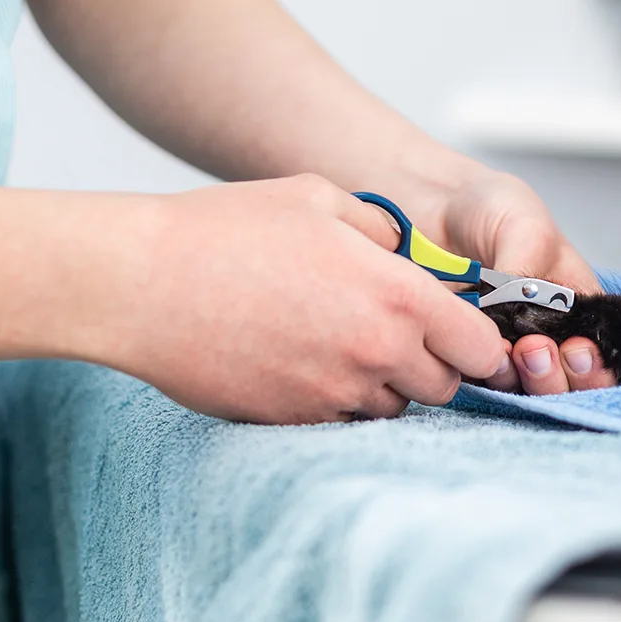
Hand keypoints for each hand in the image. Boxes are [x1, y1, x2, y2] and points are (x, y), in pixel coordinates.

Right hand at [101, 175, 511, 423]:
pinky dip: (336, 402)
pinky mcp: (290, 420)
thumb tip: (405, 252)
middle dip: (432, 363)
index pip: (479, 345)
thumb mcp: (318, 198)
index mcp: (396, 294)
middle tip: (396, 333)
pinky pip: (340, 423)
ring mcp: (332, 393)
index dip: (476, 340)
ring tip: (339, 343)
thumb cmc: (225, 230)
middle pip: (444, 386)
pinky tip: (303, 364)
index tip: (460, 330)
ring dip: (383, 385)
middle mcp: (375, 352)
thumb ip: (381, 227)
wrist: (141, 283)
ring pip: (392, 409)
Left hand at [430, 168, 613, 394]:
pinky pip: (481, 381)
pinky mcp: (467, 355)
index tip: (576, 349)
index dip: (594, 363)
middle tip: (538, 349)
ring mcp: (507, 349)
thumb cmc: (491, 210)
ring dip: (529, 382)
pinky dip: (485, 377)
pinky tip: (479, 355)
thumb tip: (520, 308)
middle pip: (569, 382)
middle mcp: (548, 334)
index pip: (600, 350)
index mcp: (577, 306)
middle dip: (561, 377)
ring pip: (530, 390)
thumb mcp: (525, 224)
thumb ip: (529, 265)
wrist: (432, 206)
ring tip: (516, 352)